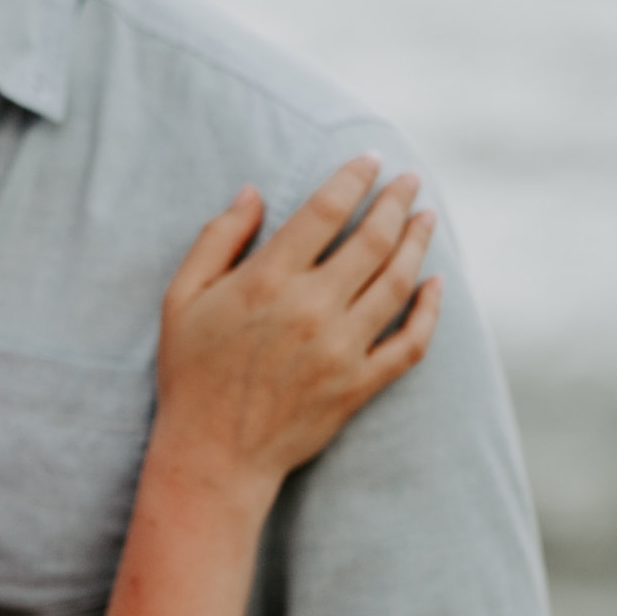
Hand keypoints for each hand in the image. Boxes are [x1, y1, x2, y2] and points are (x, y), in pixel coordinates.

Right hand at [153, 155, 440, 485]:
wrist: (213, 455)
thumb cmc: (190, 375)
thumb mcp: (180, 299)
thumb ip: (217, 240)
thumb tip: (252, 193)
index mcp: (267, 281)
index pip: (325, 211)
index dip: (353, 178)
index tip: (371, 160)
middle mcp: (311, 309)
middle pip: (372, 239)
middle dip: (397, 202)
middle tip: (410, 180)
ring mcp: (341, 349)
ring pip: (397, 283)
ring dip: (418, 243)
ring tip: (426, 218)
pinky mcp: (359, 385)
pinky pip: (410, 343)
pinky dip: (429, 311)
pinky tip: (436, 285)